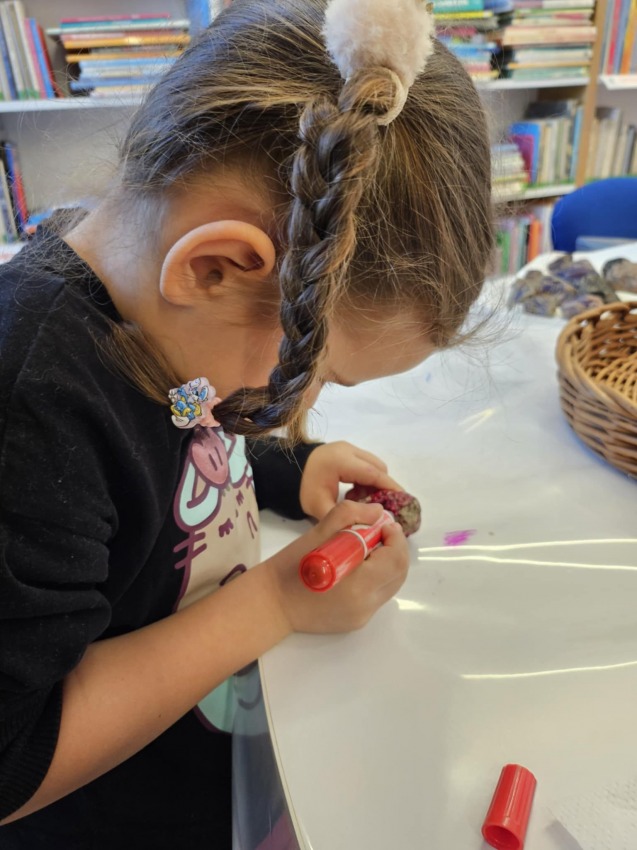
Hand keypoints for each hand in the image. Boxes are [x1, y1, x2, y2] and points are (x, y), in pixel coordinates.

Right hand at [259, 500, 408, 634]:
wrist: (271, 603)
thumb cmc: (290, 566)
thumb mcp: (316, 534)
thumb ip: (349, 515)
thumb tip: (378, 512)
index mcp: (358, 584)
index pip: (395, 558)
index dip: (394, 537)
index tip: (382, 524)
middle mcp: (365, 605)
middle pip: (398, 573)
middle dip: (395, 549)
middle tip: (380, 532)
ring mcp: (362, 616)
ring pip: (391, 585)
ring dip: (387, 563)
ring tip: (369, 547)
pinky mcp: (356, 621)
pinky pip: (377, 596)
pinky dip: (376, 577)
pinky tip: (356, 567)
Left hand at [299, 441, 402, 519]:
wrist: (286, 473)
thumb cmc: (302, 490)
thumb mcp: (321, 508)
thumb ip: (345, 517)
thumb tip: (370, 523)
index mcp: (341, 461)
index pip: (373, 473)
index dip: (390, 487)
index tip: (403, 501)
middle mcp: (347, 450)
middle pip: (377, 467)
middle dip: (382, 487)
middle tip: (379, 508)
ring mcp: (347, 448)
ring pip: (373, 464)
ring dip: (374, 482)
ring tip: (363, 501)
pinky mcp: (345, 450)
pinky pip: (365, 463)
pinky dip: (366, 477)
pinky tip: (356, 493)